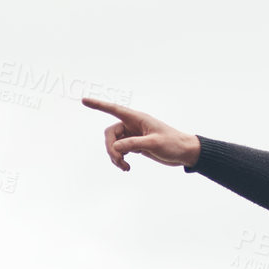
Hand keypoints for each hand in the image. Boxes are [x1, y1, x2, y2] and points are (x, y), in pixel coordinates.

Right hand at [81, 96, 201, 170]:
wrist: (184, 153)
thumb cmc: (173, 143)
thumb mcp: (154, 143)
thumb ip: (134, 144)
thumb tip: (116, 147)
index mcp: (137, 118)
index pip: (114, 109)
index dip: (98, 105)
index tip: (84, 101)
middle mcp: (133, 125)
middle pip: (110, 134)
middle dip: (111, 148)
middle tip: (120, 161)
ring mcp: (133, 135)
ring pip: (114, 144)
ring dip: (115, 157)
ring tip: (125, 168)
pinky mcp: (135, 145)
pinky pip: (120, 151)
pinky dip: (120, 160)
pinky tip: (127, 168)